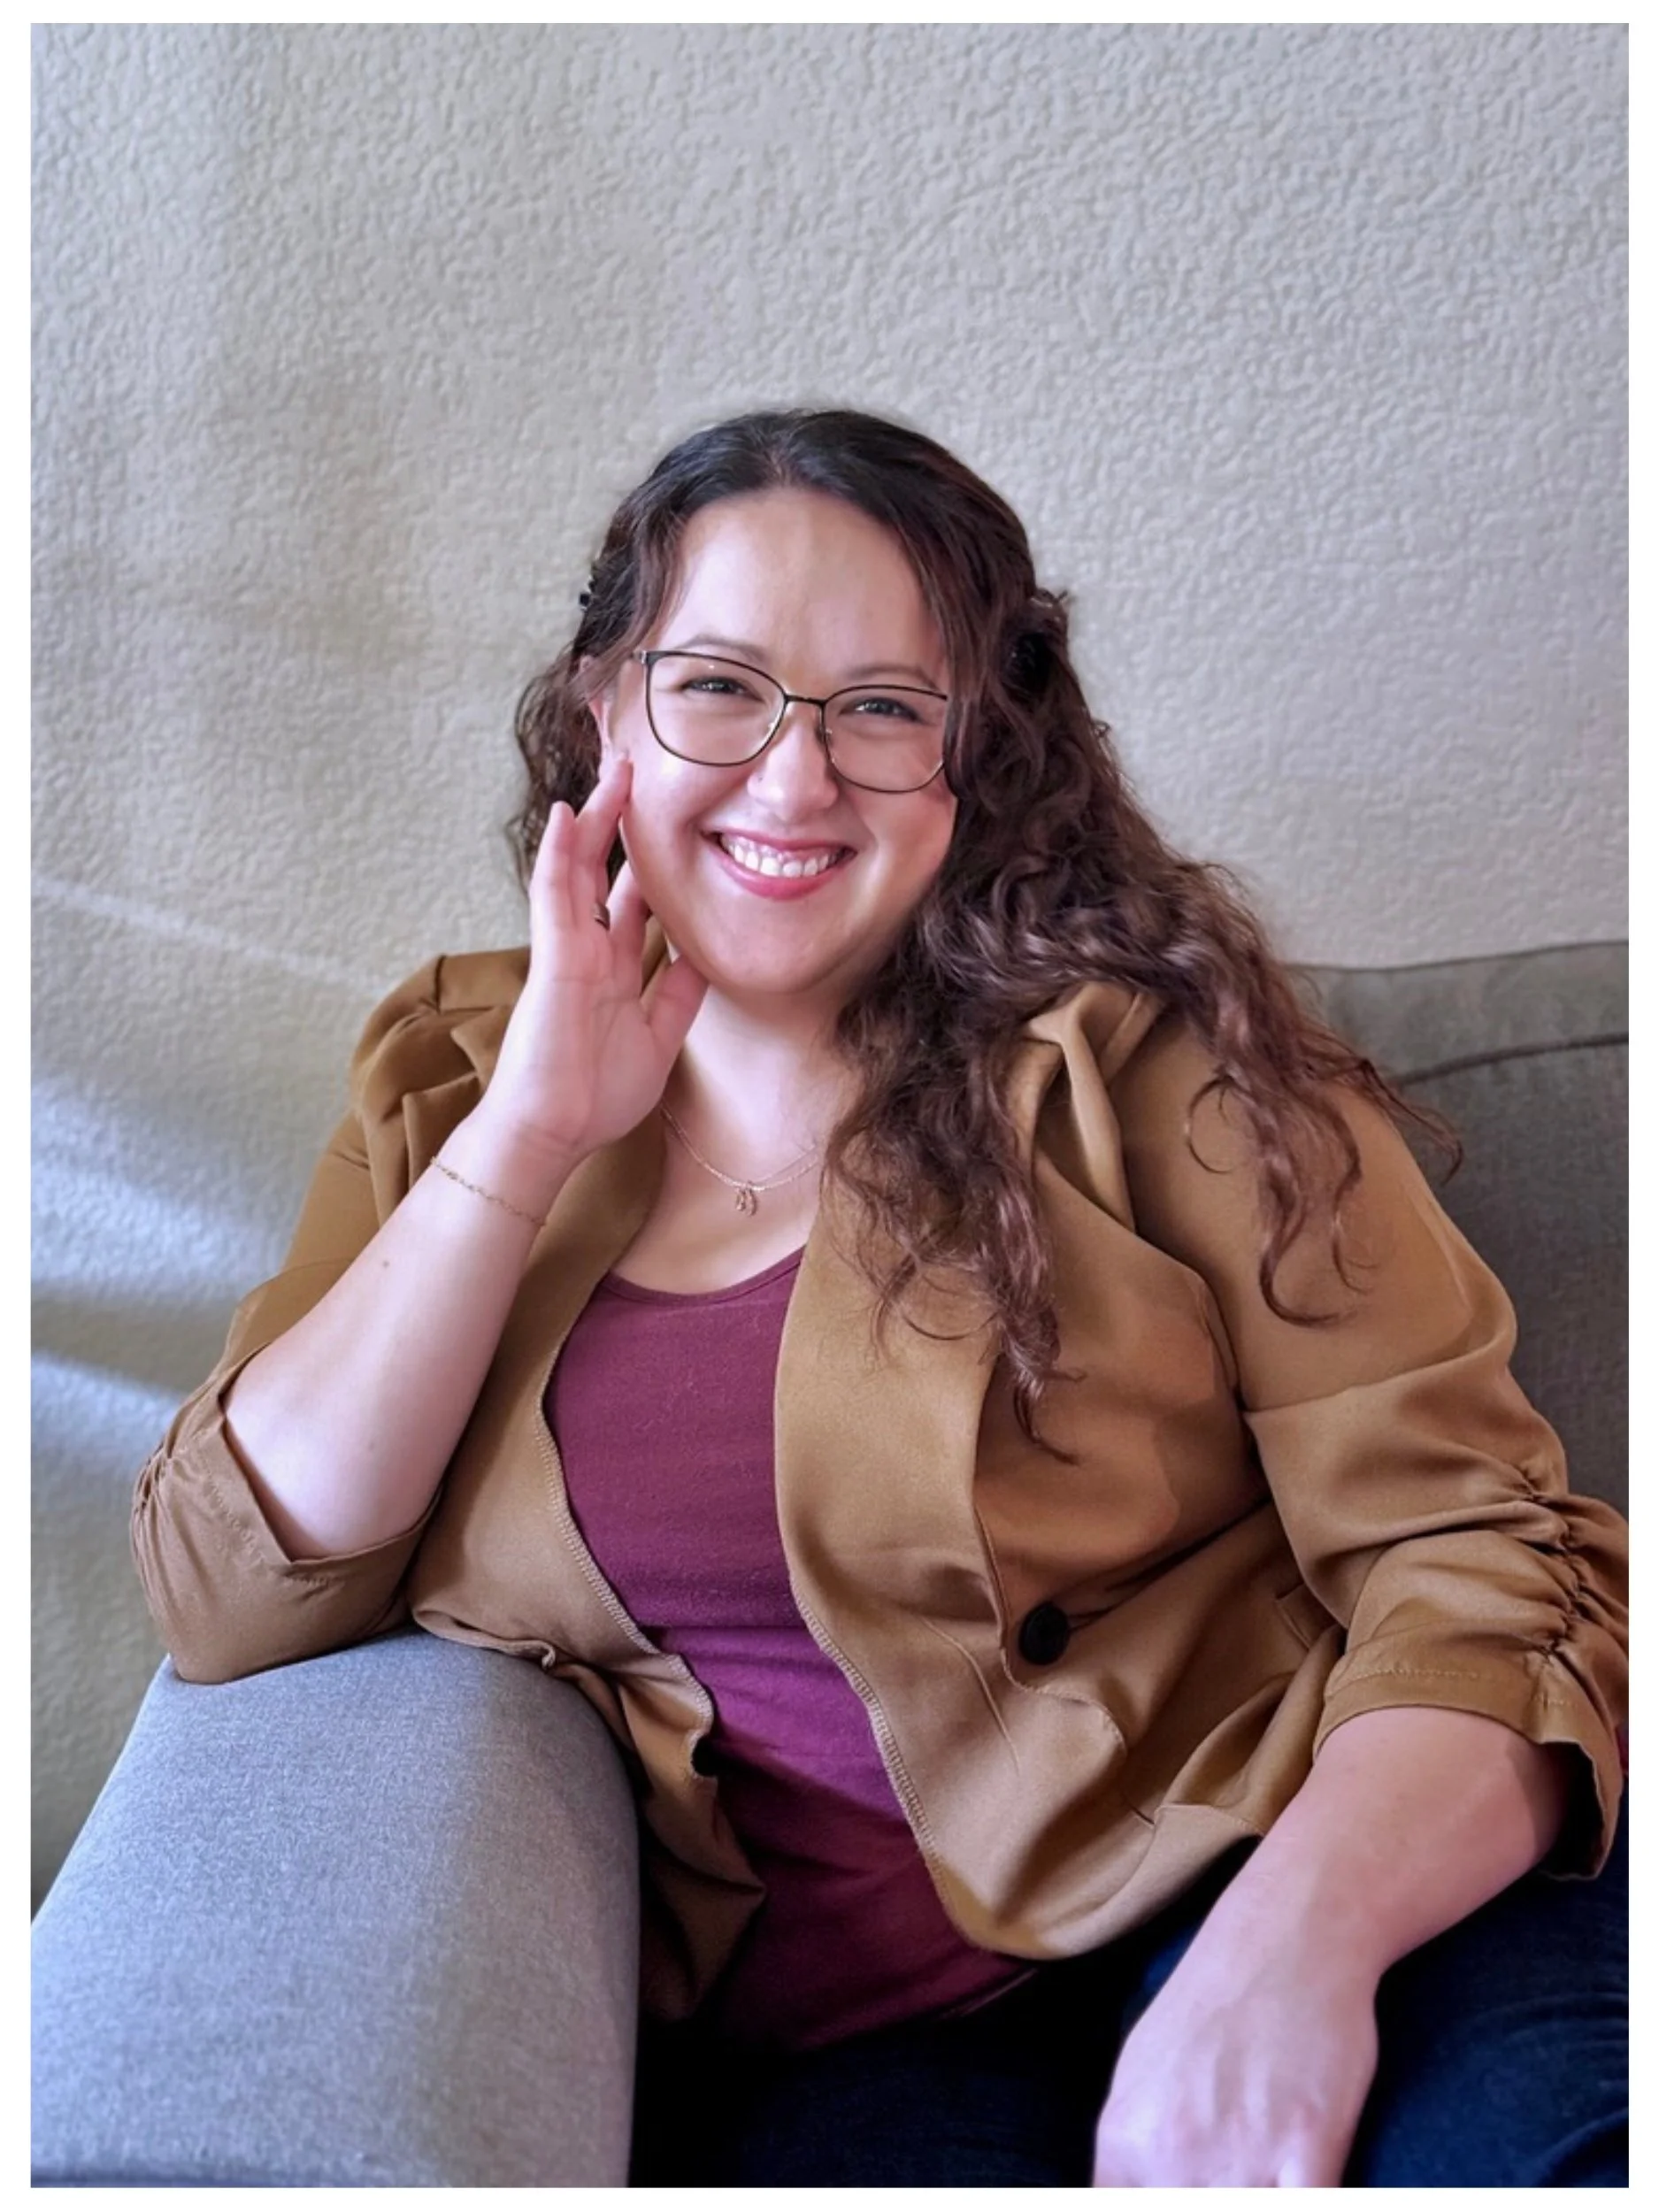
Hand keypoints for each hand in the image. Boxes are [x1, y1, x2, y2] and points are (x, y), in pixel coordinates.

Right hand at [480, 755, 707, 1171]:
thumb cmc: (595, 1096)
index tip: (671, 821)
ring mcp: (570, 951)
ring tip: (614, 771)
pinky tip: (571, 816)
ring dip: (597, 820)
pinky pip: (555, 897)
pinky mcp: (554, 960)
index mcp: (614, 969)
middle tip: (639, 771)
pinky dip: (561, 856)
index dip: (650, 861)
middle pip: (607, 872)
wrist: (552, 1132)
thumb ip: (677, 996)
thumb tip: (703, 957)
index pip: (634, 900)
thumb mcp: (658, 1039)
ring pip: (581, 870)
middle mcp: (591, 951)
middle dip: (623, 823)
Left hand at [1092, 1916, 1378, 2186]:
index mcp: (1126, 2139)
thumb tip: (1136, 2192)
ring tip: (1267, 2166)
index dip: (1158, 2206)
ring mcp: (1240, 2155)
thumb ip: (1138, 2153)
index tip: (1182, 2185)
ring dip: (1257, 2196)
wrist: (1288, 1933)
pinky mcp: (1308, 2147)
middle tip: (1234, 2168)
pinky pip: (1311, 2208)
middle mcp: (1172, 2153)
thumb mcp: (1144, 2073)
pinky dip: (1311, 2198)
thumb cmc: (1218, 2001)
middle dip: (1212, 2197)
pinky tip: (1306, 2174)